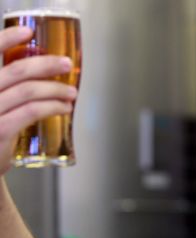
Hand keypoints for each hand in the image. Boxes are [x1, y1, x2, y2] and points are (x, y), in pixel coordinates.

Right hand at [0, 26, 77, 174]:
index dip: (6, 38)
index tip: (28, 32)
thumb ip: (10, 88)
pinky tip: (64, 108)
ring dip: (56, 89)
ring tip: (71, 93)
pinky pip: (32, 111)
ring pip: (29, 91)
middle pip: (17, 70)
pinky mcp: (0, 130)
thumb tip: (44, 71)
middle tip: (66, 64)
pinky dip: (53, 106)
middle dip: (46, 64)